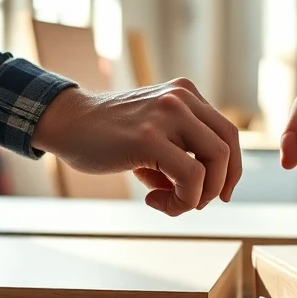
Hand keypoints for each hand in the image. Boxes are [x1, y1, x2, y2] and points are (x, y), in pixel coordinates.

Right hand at [33, 78, 241, 215]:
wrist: (66, 123)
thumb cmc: (107, 135)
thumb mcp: (153, 133)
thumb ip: (180, 152)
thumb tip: (203, 192)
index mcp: (185, 94)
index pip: (227, 134)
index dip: (230, 169)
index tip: (218, 194)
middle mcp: (181, 98)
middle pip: (227, 148)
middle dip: (218, 185)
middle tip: (195, 204)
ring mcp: (167, 114)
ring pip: (214, 163)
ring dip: (198, 196)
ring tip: (165, 202)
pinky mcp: (150, 138)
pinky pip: (191, 178)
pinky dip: (181, 201)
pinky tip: (151, 200)